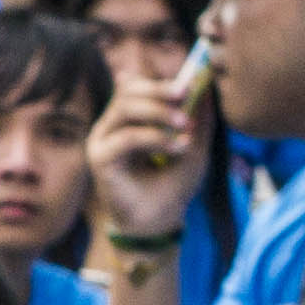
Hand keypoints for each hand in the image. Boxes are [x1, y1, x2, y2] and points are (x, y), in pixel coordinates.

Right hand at [88, 64, 203, 241]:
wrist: (159, 221)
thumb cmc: (173, 184)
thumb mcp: (195, 144)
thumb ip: (199, 116)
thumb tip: (205, 83)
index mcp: (129, 120)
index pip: (135, 87)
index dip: (160, 82)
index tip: (189, 85)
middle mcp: (111, 127)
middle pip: (128, 92)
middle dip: (159, 90)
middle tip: (185, 95)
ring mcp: (102, 141)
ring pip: (125, 109)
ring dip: (158, 113)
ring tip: (184, 126)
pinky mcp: (99, 159)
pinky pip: (125, 137)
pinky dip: (154, 138)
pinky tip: (177, 147)